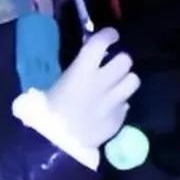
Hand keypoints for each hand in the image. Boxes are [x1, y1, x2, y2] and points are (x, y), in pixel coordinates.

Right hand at [47, 27, 140, 147]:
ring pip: (133, 80)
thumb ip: (73, 73)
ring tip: (115, 86)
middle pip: (125, 60)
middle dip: (120, 61)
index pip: (101, 43)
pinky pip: (126, 104)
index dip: (108, 35)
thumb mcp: (54, 86)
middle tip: (112, 65)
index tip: (111, 36)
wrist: (55, 143)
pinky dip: (119, 103)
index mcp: (81, 71)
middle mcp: (102, 82)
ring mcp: (114, 101)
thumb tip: (82, 67)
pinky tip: (108, 108)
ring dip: (125, 80)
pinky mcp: (119, 118)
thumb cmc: (46, 112)